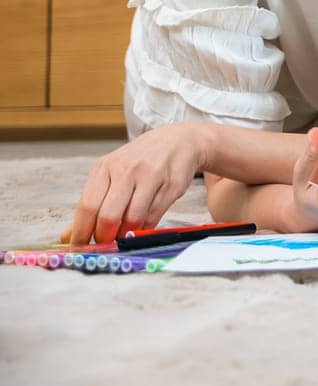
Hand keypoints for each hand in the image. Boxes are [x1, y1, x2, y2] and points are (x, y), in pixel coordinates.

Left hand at [66, 123, 208, 243]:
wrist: (178, 140)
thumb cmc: (139, 160)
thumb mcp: (110, 174)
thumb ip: (91, 204)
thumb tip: (67, 236)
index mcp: (105, 167)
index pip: (87, 207)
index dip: (81, 233)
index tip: (79, 248)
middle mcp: (127, 169)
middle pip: (108, 215)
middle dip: (105, 237)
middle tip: (105, 243)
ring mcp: (151, 176)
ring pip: (132, 219)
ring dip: (126, 234)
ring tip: (124, 234)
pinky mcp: (172, 185)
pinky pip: (153, 217)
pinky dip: (144, 228)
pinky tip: (141, 225)